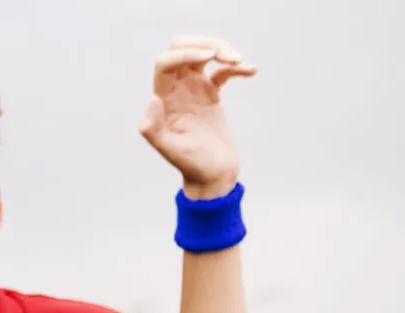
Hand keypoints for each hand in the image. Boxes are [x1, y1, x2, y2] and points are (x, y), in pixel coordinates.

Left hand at [140, 36, 255, 199]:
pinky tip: (251, 71)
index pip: (165, 62)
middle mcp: (175, 91)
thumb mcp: (171, 151)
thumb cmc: (192, 167)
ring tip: (240, 62)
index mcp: (163, 100)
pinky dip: (237, 67)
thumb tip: (153, 99)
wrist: (213, 176)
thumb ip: (153, 129)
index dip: (185, 52)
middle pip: (182, 48)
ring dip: (222, 49)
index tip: (211, 57)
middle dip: (204, 43)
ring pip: (202, 54)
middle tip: (227, 55)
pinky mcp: (211, 95)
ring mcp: (193, 91)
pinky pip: (222, 71)